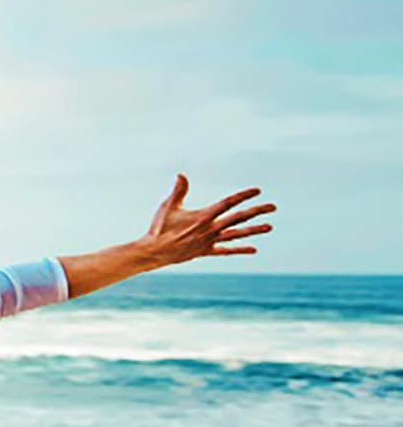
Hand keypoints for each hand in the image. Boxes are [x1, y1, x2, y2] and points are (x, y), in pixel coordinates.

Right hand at [136, 174, 275, 266]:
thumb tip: (181, 174)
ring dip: (253, 230)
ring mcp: (209, 241)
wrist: (154, 252)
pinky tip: (253, 249)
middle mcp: (210, 229)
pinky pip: (226, 250)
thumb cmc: (159, 227)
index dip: (243, 196)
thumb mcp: (168, 206)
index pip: (228, 203)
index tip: (257, 191)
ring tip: (269, 227)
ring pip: (236, 235)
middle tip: (273, 207)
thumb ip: (179, 190)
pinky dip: (239, 249)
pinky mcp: (205, 251)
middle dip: (256, 211)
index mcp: (203, 216)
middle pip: (238, 218)